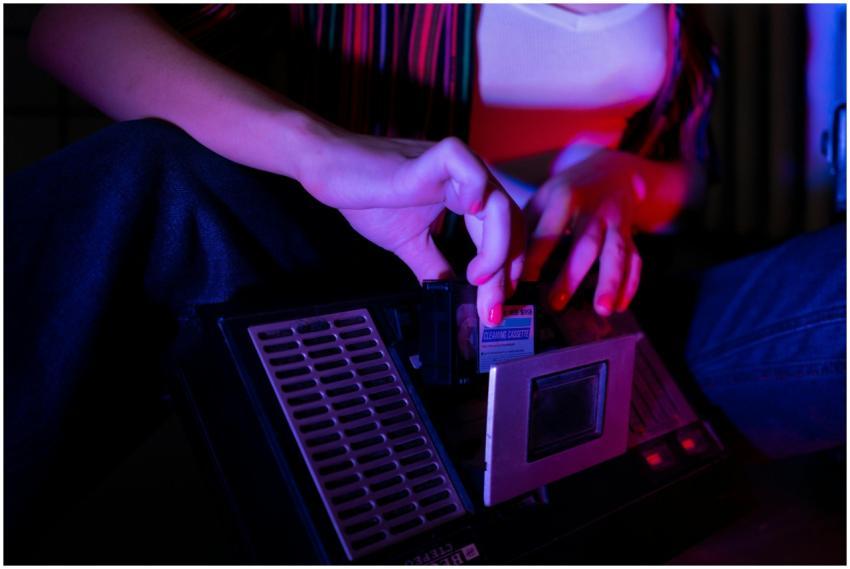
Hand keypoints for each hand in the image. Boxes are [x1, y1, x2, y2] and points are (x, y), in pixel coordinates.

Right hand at [301, 131, 525, 325]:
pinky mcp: (432, 156)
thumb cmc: (365, 196)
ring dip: (496, 246)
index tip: (495, 307)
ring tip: (477, 275)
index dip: (506, 271)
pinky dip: (477, 190)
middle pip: (511, 222)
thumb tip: (451, 298)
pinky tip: (470, 213)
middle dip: (506, 271)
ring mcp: (454, 167)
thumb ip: (434, 267)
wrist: (329, 168)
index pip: (504, 233)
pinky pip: (469, 168)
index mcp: (466, 196)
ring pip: (498, 203)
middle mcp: (468, 180)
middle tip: (491, 306)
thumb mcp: (408, 243)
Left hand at [522, 149, 643, 316]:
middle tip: (555, 304)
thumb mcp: (544, 199)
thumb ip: (527, 229)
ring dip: (610, 282)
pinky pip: (635, 260)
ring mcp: (617, 222)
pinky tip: (620, 307)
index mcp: (565, 197)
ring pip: (617, 253)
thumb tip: (502, 268)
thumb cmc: (567, 193)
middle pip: (586, 244)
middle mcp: (594, 209)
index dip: (535, 257)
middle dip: (571, 275)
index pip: (548, 231)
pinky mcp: (631, 235)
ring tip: (602, 310)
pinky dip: (630, 285)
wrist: (612, 172)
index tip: (522, 282)